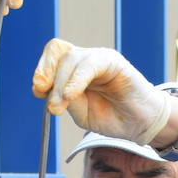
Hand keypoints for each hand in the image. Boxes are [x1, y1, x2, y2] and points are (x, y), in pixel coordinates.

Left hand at [31, 39, 171, 145]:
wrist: (140, 124)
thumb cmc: (112, 117)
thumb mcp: (81, 113)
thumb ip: (66, 101)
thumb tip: (49, 92)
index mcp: (74, 71)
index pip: (52, 57)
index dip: (42, 70)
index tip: (38, 91)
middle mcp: (85, 60)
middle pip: (57, 53)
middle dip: (46, 73)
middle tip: (43, 95)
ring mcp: (99, 58)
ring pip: (70, 59)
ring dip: (60, 84)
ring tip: (59, 106)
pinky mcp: (113, 61)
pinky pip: (90, 65)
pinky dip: (76, 80)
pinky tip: (71, 95)